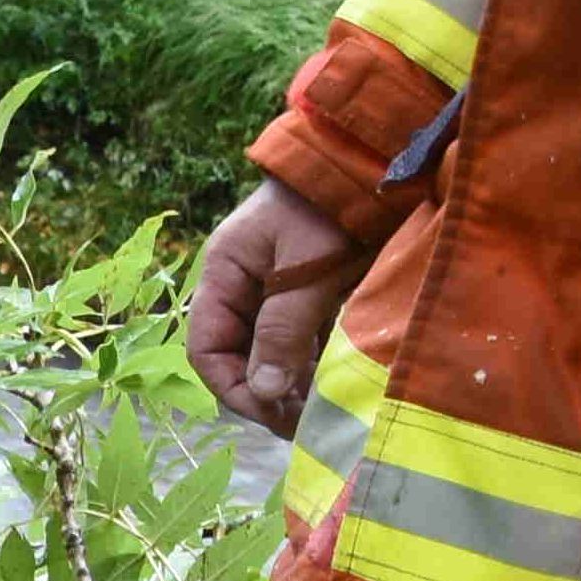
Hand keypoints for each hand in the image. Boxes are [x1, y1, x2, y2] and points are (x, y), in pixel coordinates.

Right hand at [186, 177, 359, 436]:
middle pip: (236, 354)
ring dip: (288, 380)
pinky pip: (294, 334)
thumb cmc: (335, 206)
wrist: (374, 157)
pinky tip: (328, 377)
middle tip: (300, 422)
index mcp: (223, 273)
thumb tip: (264, 393)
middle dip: (264, 391)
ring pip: (266, 348)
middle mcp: (239, 283)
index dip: (233, 387)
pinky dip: (308, 358)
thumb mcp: (309, 273)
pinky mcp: (302, 285)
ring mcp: (270, 285)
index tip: (270, 412)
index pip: (206, 349)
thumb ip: (283, 331)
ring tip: (317, 407)